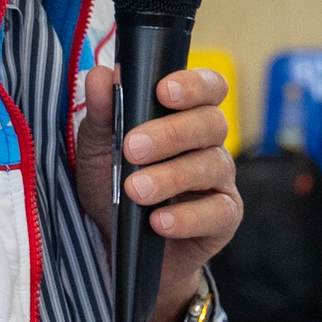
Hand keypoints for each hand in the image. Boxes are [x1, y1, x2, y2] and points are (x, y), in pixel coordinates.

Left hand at [75, 62, 242, 321]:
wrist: (117, 247)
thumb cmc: (112, 190)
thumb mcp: (97, 149)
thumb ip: (102, 112)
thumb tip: (101, 74)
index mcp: (185, 117)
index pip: (208, 88)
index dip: (193, 85)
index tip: (163, 91)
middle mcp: (209, 144)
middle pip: (211, 123)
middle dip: (171, 133)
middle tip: (132, 149)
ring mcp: (220, 182)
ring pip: (213, 166)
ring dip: (171, 177)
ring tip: (135, 190)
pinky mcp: (224, 219)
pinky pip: (217, 212)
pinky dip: (186, 217)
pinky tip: (159, 222)